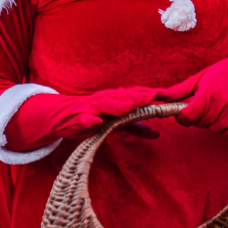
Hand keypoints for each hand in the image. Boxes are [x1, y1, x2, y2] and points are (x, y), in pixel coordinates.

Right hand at [4, 87, 160, 151]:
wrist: (59, 118)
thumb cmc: (89, 118)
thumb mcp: (115, 124)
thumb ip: (134, 127)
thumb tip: (158, 133)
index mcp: (114, 99)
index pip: (136, 95)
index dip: (151, 95)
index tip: (169, 95)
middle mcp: (103, 100)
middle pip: (123, 97)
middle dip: (139, 96)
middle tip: (156, 96)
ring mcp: (89, 108)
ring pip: (105, 105)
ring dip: (117, 105)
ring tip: (129, 107)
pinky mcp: (76, 119)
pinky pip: (83, 120)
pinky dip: (89, 120)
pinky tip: (94, 122)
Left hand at [158, 51, 227, 136]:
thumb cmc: (219, 74)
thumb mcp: (197, 78)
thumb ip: (177, 92)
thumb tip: (158, 98)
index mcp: (208, 93)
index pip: (189, 116)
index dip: (184, 117)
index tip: (186, 112)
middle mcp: (223, 103)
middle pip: (201, 123)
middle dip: (199, 118)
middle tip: (206, 104)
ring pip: (215, 129)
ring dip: (213, 122)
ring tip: (219, 106)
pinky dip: (227, 126)